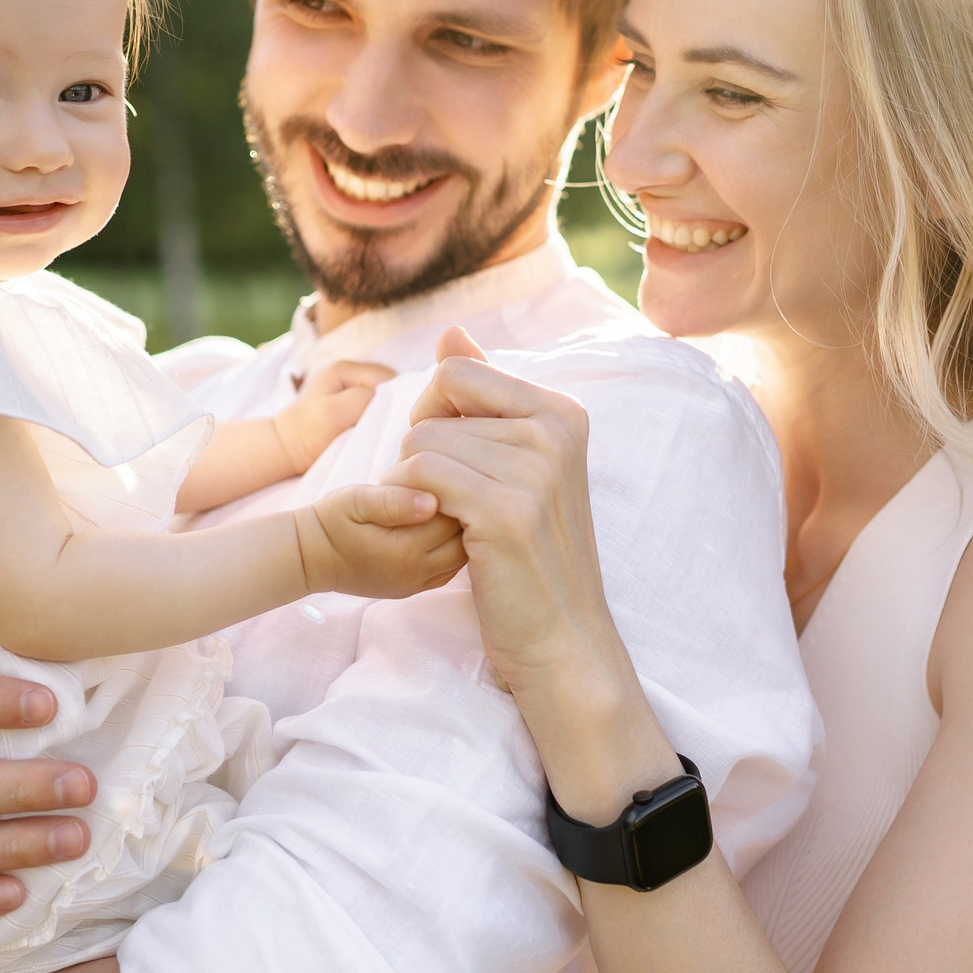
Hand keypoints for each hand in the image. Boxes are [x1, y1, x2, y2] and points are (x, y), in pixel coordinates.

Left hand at [274, 359, 394, 472]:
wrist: (286, 449)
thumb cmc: (307, 434)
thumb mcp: (333, 414)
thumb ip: (362, 398)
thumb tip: (390, 396)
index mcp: (345, 368)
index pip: (389, 378)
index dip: (396, 399)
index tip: (393, 423)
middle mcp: (349, 370)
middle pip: (389, 385)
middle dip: (392, 404)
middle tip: (387, 428)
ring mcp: (348, 384)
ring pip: (383, 395)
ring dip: (385, 412)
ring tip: (378, 430)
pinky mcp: (349, 400)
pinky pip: (374, 404)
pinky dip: (377, 416)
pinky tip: (371, 429)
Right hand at [294, 482, 465, 598]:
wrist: (311, 556)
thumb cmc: (333, 521)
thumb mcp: (356, 500)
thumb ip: (393, 500)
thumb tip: (432, 500)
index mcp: (405, 549)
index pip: (455, 516)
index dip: (457, 490)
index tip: (447, 472)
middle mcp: (417, 572)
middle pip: (466, 539)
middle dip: (465, 511)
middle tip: (453, 485)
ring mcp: (418, 584)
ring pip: (463, 556)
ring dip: (462, 530)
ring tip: (447, 504)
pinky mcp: (415, 587)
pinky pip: (450, 568)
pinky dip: (453, 547)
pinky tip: (442, 526)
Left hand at [386, 329, 624, 701]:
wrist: (562, 639)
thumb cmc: (532, 556)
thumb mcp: (520, 467)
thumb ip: (486, 397)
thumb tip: (451, 333)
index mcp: (563, 413)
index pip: (459, 372)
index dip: (433, 414)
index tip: (448, 460)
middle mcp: (555, 430)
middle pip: (435, 406)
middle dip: (419, 449)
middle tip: (443, 498)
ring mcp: (535, 469)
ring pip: (421, 442)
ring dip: (412, 484)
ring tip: (444, 520)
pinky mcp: (506, 511)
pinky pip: (420, 474)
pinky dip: (409, 502)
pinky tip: (435, 530)